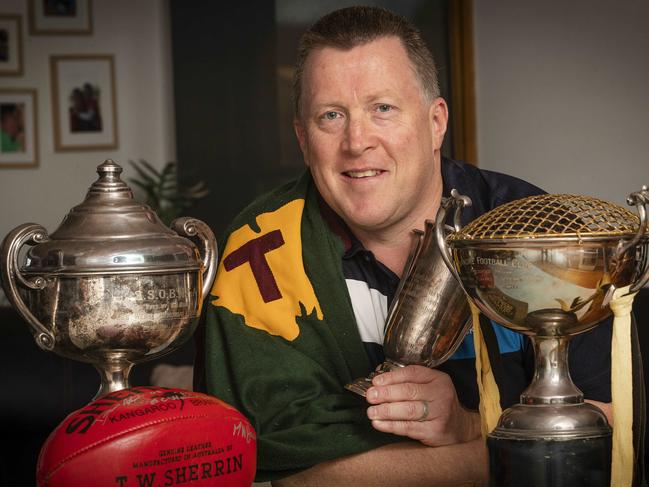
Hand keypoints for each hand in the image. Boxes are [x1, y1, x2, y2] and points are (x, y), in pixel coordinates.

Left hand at [365, 365, 479, 446]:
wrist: (460, 427)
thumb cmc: (437, 403)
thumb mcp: (430, 386)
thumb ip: (408, 381)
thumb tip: (378, 379)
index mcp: (438, 379)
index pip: (412, 374)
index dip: (391, 377)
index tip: (375, 382)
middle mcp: (441, 394)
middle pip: (409, 392)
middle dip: (386, 394)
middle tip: (370, 396)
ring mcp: (439, 414)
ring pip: (409, 411)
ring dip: (386, 411)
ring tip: (371, 412)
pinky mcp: (434, 431)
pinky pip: (409, 428)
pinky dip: (391, 426)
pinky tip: (379, 424)